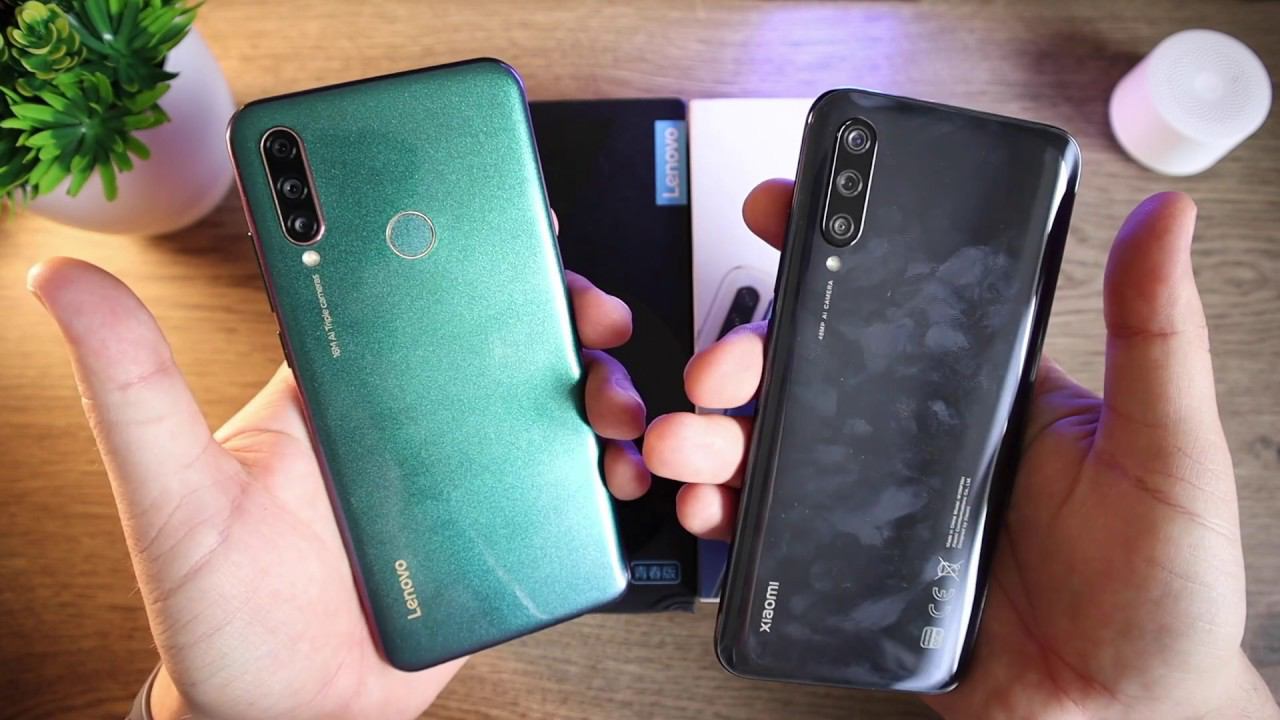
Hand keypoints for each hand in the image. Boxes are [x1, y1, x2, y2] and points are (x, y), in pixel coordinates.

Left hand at [27, 259, 649, 719]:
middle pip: (493, 338)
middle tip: (587, 311)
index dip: (455, 247)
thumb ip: (134, 391)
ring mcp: (457, 478)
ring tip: (611, 400)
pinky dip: (600, 466)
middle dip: (554, 311)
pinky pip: (561, 484)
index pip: (397, 291)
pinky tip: (614, 467)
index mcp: (330, 394)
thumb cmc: (219, 623)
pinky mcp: (498, 532)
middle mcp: (401, 424)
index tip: (499, 219)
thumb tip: (68, 283)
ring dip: (592, 387)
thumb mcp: (169, 499)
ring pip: (541, 405)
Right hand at [645, 181, 1278, 718]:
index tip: (781, 213)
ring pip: (776, 453)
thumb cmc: (1165, 590)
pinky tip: (708, 511)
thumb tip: (1164, 221)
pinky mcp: (854, 575)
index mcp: (981, 394)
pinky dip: (728, 520)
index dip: (830, 256)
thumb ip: (1154, 337)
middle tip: (716, 369)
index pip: (895, 305)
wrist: (1123, 719)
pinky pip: (775, 538)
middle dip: (744, 359)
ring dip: (716, 439)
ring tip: (685, 443)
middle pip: (811, 378)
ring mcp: (880, 510)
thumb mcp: (1168, 449)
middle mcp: (919, 443)